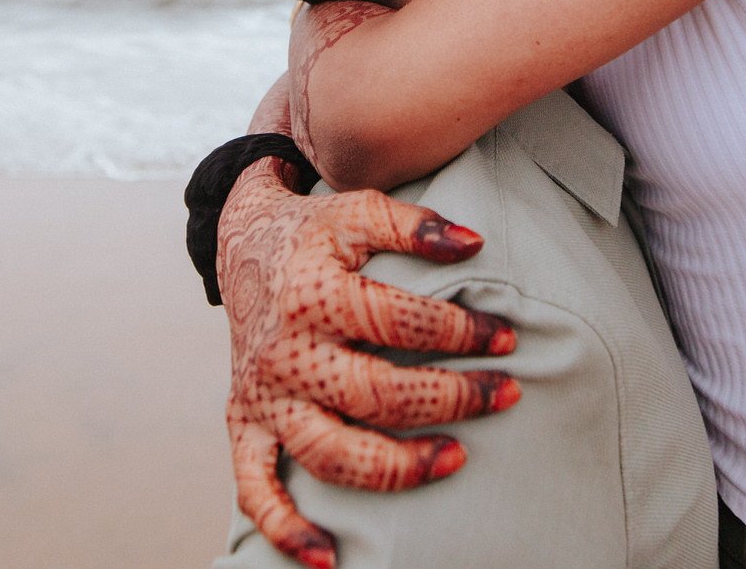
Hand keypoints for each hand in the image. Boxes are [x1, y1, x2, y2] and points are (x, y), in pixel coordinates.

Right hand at [218, 161, 521, 568]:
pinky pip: (255, 490)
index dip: (460, 332)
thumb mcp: (355, 211)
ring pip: (330, 453)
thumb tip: (475, 243)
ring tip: (457, 460)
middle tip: (507, 395)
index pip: (398, 320)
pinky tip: (330, 559)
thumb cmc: (312, 234)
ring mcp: (265, 395)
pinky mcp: (245, 425)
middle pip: (375, 394)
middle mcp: (286, 351)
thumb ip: (412, 222)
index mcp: (312, 292)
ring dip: (396, 468)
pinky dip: (286, 530)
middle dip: (450, 400)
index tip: (507, 338)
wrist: (238, 246)